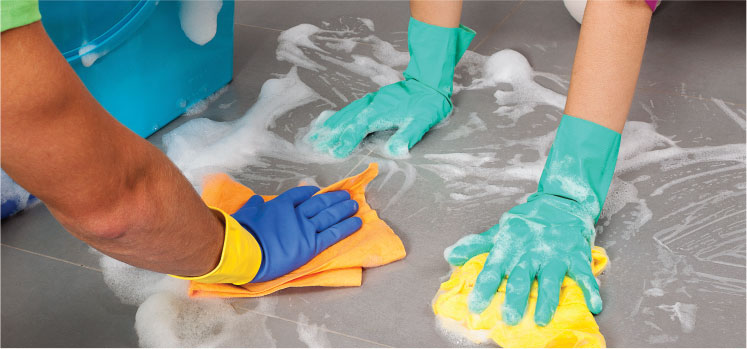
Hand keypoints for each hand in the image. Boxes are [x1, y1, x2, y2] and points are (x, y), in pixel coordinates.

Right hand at [233, 186, 361, 282]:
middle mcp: (296, 214)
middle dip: (333, 198)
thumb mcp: (245, 213)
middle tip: (345, 194)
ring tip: (354, 204)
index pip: (299, 194)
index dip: (309, 191)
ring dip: (343, 208)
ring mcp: (305, 228)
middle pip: (319, 203)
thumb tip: (256, 200)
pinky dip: (347, 226)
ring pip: (329, 215)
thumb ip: (254, 206)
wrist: (246, 252)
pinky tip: (357, 221)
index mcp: (280, 205)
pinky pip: (333, 233)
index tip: (316, 191)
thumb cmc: (241, 234)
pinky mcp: (312, 244)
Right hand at [307, 80, 450, 157]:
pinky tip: (333, 121)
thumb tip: (395, 151)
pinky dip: (339, 116)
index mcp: (380, 111)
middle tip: (316, 144)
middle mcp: (371, 105)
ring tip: (317, 134)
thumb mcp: (422, 121)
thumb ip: (407, 136)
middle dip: (331, 133)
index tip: (335, 152)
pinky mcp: (372, 100)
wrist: (429, 83)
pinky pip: (351, 109)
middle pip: (347, 120)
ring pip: (346, 114)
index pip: (358, 128)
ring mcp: (370, 101)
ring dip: (332, 125)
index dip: (346, 140)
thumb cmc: (427, 103)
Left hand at [445, 193, 601, 325]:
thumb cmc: (529, 220)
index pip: (492, 269)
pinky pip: (583, 274)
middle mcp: (531, 251)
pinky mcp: (576, 255)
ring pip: (550, 280)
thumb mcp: (501, 229)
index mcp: (509, 245)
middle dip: (515, 300)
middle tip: (510, 319)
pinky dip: (590, 289)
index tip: (475, 307)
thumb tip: (451, 254)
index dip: (483, 289)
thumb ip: (477, 245)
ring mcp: (554, 254)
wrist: (561, 200)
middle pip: (521, 278)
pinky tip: (593, 304)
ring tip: (541, 320)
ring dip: (546, 301)